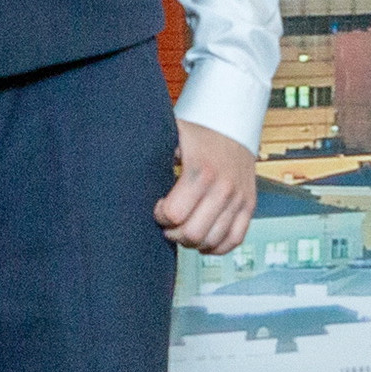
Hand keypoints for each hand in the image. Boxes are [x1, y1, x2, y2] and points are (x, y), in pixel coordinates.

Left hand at [154, 121, 256, 256]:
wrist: (234, 125)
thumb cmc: (197, 133)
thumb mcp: (171, 134)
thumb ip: (150, 151)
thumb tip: (121, 163)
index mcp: (200, 171)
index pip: (174, 214)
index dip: (160, 215)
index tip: (158, 207)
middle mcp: (223, 187)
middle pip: (193, 233)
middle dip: (174, 233)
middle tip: (168, 224)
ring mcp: (238, 199)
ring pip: (213, 240)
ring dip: (192, 242)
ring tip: (183, 229)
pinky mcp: (249, 206)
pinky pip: (234, 239)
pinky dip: (217, 246)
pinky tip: (202, 239)